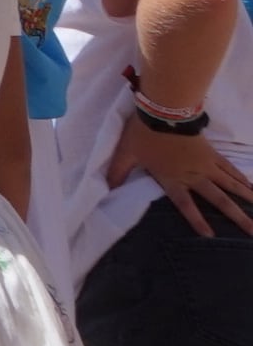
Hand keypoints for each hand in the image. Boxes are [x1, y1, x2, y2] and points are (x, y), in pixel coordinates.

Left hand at [108, 110, 252, 234]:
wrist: (164, 110)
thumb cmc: (143, 133)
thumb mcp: (125, 154)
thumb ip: (117, 173)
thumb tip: (107, 189)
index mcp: (173, 179)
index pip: (186, 205)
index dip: (197, 220)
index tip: (210, 236)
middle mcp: (194, 175)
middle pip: (219, 200)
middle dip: (238, 216)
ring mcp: (206, 164)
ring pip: (231, 185)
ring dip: (247, 198)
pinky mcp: (212, 153)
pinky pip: (231, 169)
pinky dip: (243, 179)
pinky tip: (252, 188)